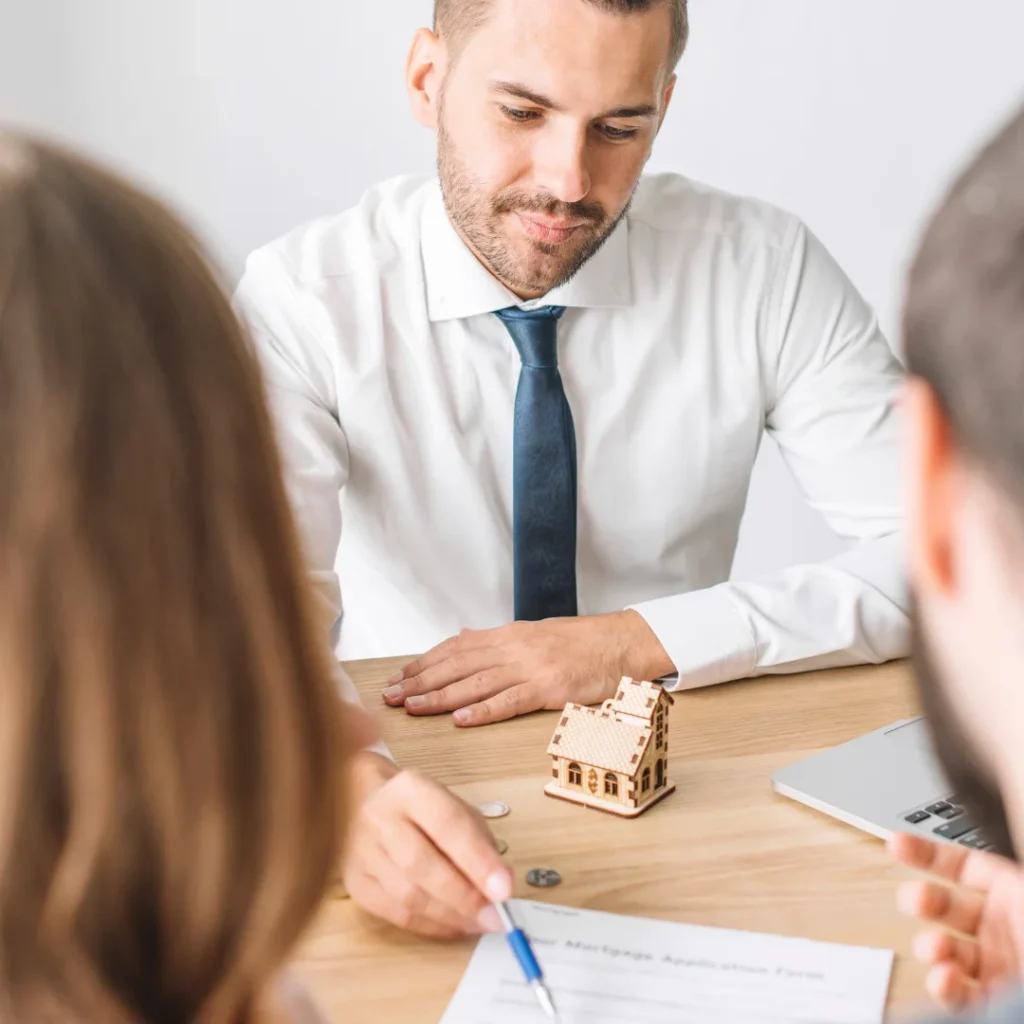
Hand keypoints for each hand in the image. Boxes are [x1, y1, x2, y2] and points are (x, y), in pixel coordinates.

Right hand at [342, 752, 512, 938]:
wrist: (369, 803)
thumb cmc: (422, 809)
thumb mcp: (456, 807)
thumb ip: (478, 842)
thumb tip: (499, 887)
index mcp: (410, 788)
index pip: (447, 824)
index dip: (478, 861)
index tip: (504, 890)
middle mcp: (379, 817)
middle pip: (421, 865)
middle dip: (464, 897)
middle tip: (495, 916)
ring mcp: (362, 852)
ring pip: (407, 895)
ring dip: (450, 916)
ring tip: (479, 922)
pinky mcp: (356, 883)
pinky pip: (396, 914)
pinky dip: (431, 926)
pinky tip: (454, 925)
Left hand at [382, 610, 673, 725]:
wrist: (620, 642)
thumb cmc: (580, 642)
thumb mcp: (533, 633)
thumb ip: (496, 639)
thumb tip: (462, 636)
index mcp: (507, 635)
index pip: (454, 648)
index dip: (424, 662)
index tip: (399, 676)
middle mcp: (512, 648)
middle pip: (456, 665)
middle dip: (420, 681)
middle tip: (391, 696)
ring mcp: (530, 668)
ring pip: (475, 683)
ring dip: (440, 696)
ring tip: (413, 707)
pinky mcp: (549, 689)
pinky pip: (510, 701)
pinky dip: (484, 711)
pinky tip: (461, 719)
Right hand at [890, 832, 1023, 1008]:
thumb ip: (1009, 857)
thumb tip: (986, 815)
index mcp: (1018, 889)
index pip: (962, 867)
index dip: (926, 855)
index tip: (896, 846)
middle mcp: (1009, 926)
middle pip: (949, 908)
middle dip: (923, 902)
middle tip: (913, 901)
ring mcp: (1005, 966)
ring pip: (949, 952)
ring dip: (933, 949)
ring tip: (937, 951)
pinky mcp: (1002, 1001)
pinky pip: (964, 995)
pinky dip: (947, 988)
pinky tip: (944, 980)